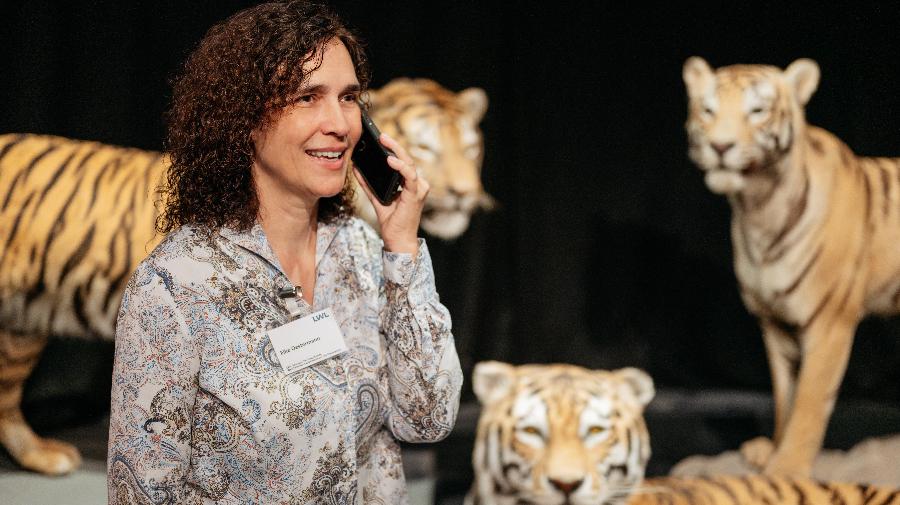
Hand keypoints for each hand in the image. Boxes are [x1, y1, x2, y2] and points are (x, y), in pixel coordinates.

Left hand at [353, 132, 427, 254]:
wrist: (398, 240)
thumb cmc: (391, 221)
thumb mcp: (376, 198)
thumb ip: (368, 184)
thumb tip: (356, 168)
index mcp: (409, 184)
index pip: (402, 162)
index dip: (392, 149)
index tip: (380, 139)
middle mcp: (417, 184)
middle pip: (406, 159)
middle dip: (394, 146)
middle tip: (381, 135)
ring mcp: (419, 189)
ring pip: (409, 164)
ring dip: (397, 151)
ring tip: (385, 141)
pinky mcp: (415, 195)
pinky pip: (410, 176)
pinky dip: (401, 167)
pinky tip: (390, 160)